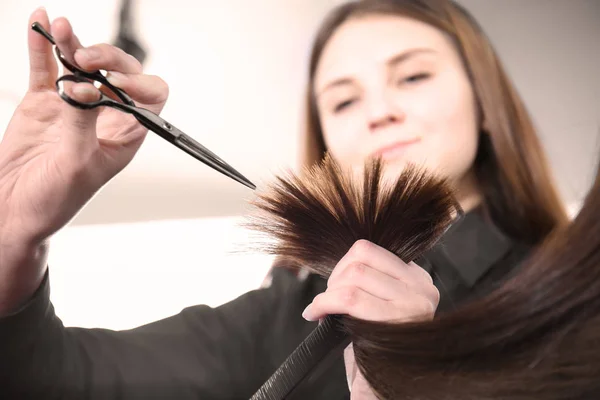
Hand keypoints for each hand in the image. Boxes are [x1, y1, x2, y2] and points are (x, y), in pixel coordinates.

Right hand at [0, 8, 167, 311]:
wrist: (14, 208)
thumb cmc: (55, 199)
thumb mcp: (78, 162)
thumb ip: (83, 122)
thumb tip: (83, 87)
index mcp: (125, 134)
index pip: (149, 96)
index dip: (138, 82)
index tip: (115, 81)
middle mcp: (104, 116)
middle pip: (117, 73)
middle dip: (106, 59)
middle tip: (85, 60)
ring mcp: (73, 106)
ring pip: (80, 65)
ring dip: (73, 44)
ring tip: (61, 28)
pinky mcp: (43, 102)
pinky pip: (45, 68)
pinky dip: (43, 46)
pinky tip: (41, 23)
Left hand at [301, 239, 438, 398]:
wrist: (383, 391)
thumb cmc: (375, 350)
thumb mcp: (378, 306)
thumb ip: (368, 282)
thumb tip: (341, 264)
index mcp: (418, 280)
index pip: (368, 250)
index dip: (341, 265)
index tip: (333, 285)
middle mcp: (422, 288)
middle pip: (360, 259)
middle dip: (334, 278)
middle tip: (326, 301)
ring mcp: (414, 304)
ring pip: (354, 275)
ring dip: (329, 292)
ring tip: (324, 308)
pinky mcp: (398, 320)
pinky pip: (350, 298)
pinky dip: (324, 303)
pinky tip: (316, 313)